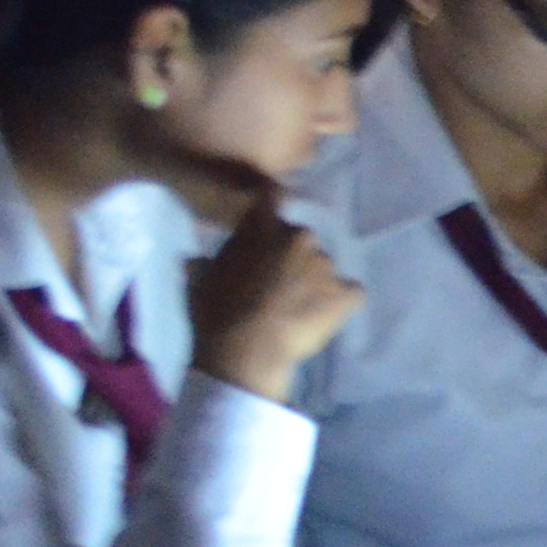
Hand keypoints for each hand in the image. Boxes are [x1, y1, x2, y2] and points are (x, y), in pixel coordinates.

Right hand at [184, 204, 360, 394]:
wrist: (246, 349)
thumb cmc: (217, 313)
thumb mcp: (200, 282)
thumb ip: (204, 264)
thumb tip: (195, 261)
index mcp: (263, 228)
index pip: (272, 196)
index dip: (271, 205)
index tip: (270, 217)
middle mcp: (300, 238)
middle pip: (301, 240)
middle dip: (292, 258)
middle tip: (278, 285)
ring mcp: (326, 265)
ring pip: (323, 268)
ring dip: (314, 282)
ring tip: (299, 309)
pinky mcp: (344, 293)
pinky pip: (352, 292)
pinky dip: (342, 302)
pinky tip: (327, 316)